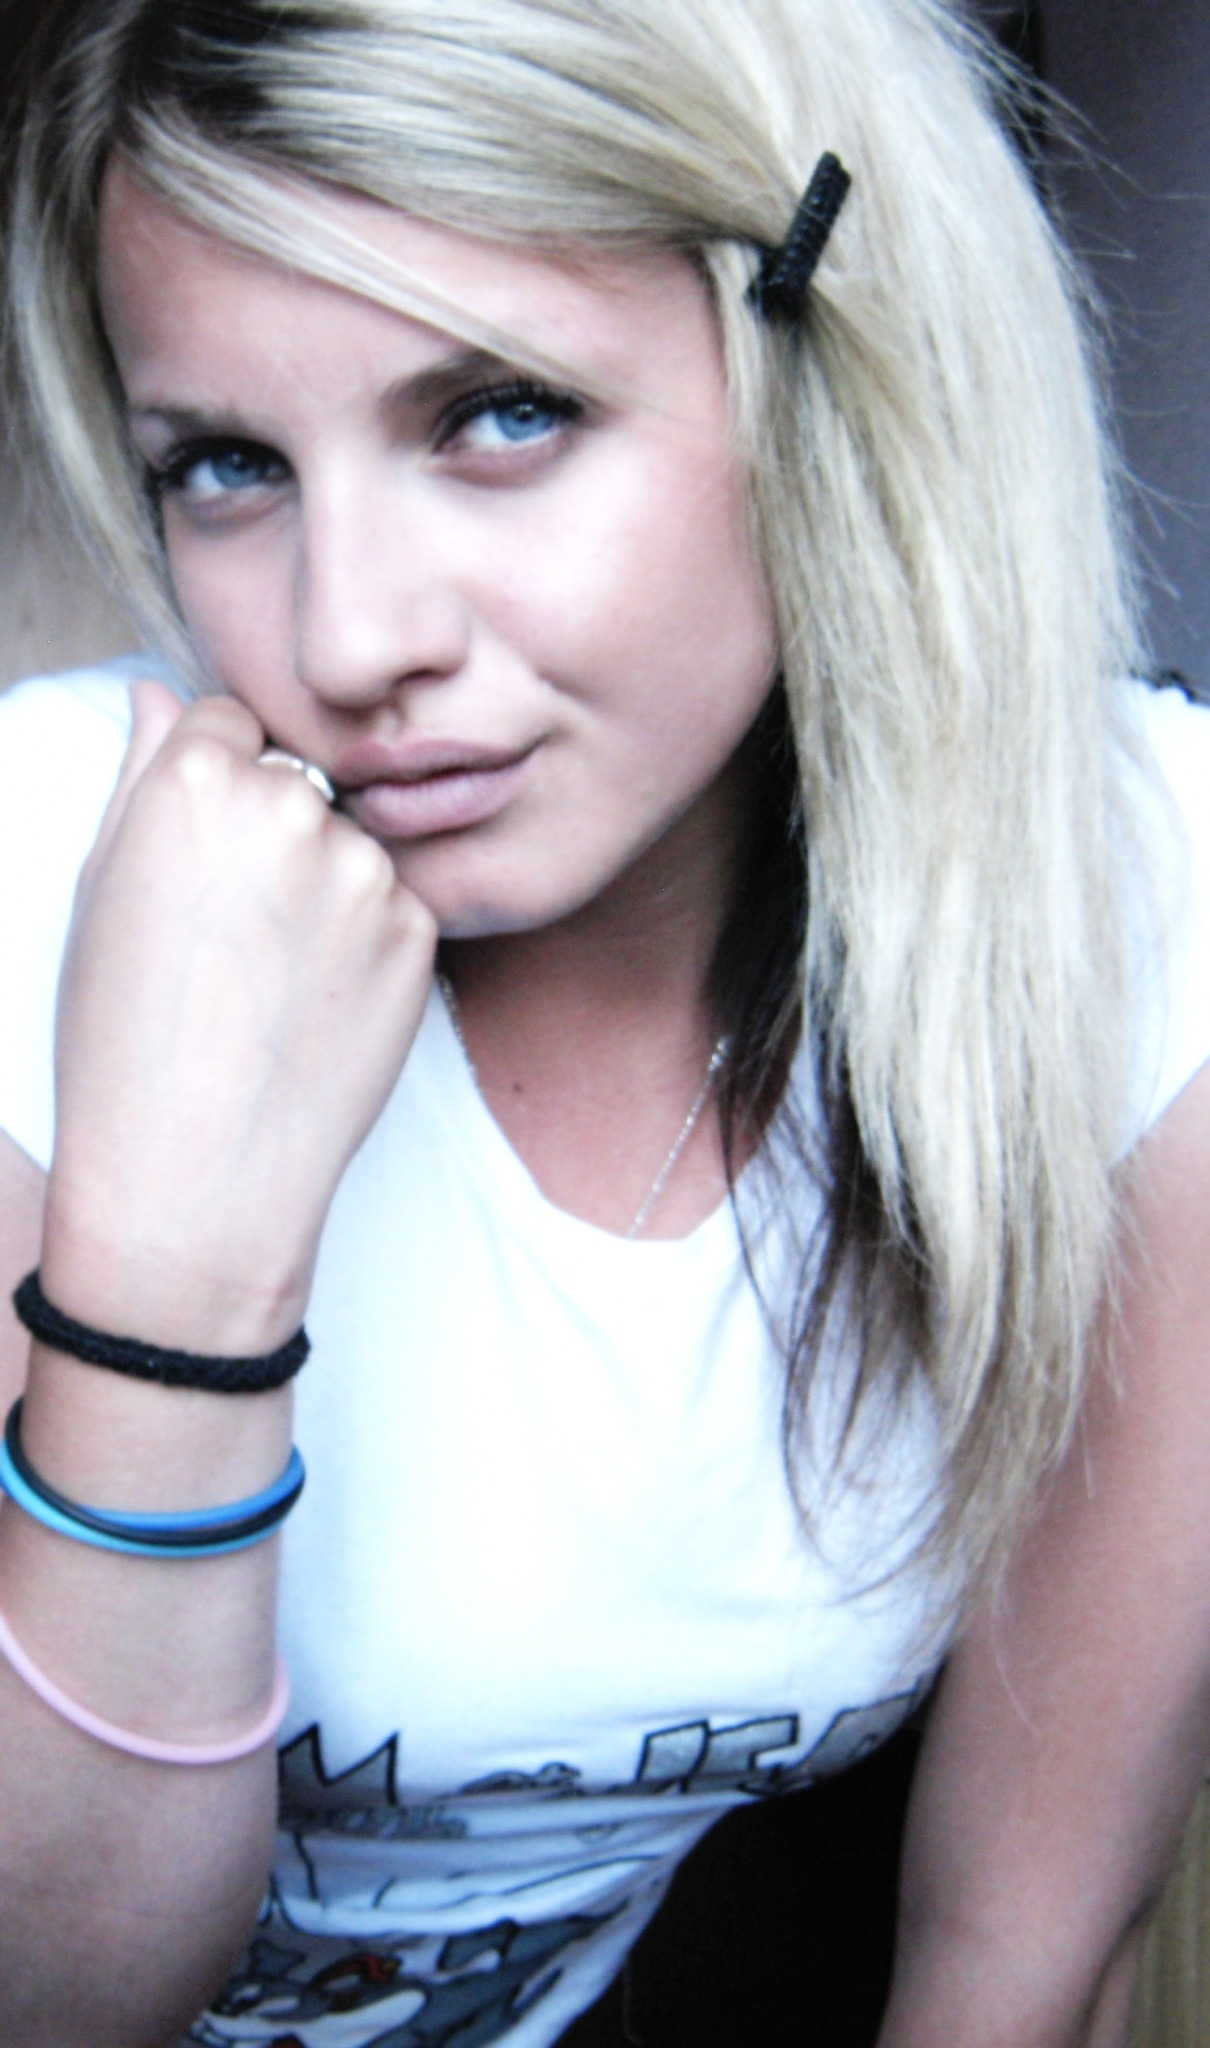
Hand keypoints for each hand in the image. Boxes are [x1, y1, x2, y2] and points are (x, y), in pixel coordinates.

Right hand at [42, 681, 435, 1347]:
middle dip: (269, 830)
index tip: (199, 851)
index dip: (210, 785)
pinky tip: (315, 1002)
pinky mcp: (419, 932)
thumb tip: (160, 698)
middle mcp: (291, 808)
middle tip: (233, 929)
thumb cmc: (122, 1042)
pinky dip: (364, 939)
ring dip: (323, 884)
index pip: (226, 720)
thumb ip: (140, 778)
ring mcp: (365, 871)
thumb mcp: (99, 894)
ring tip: (272, 976)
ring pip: (348, 842)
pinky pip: (392, 905)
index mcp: (195, 783)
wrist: (198, 1176)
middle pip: (294, 779)